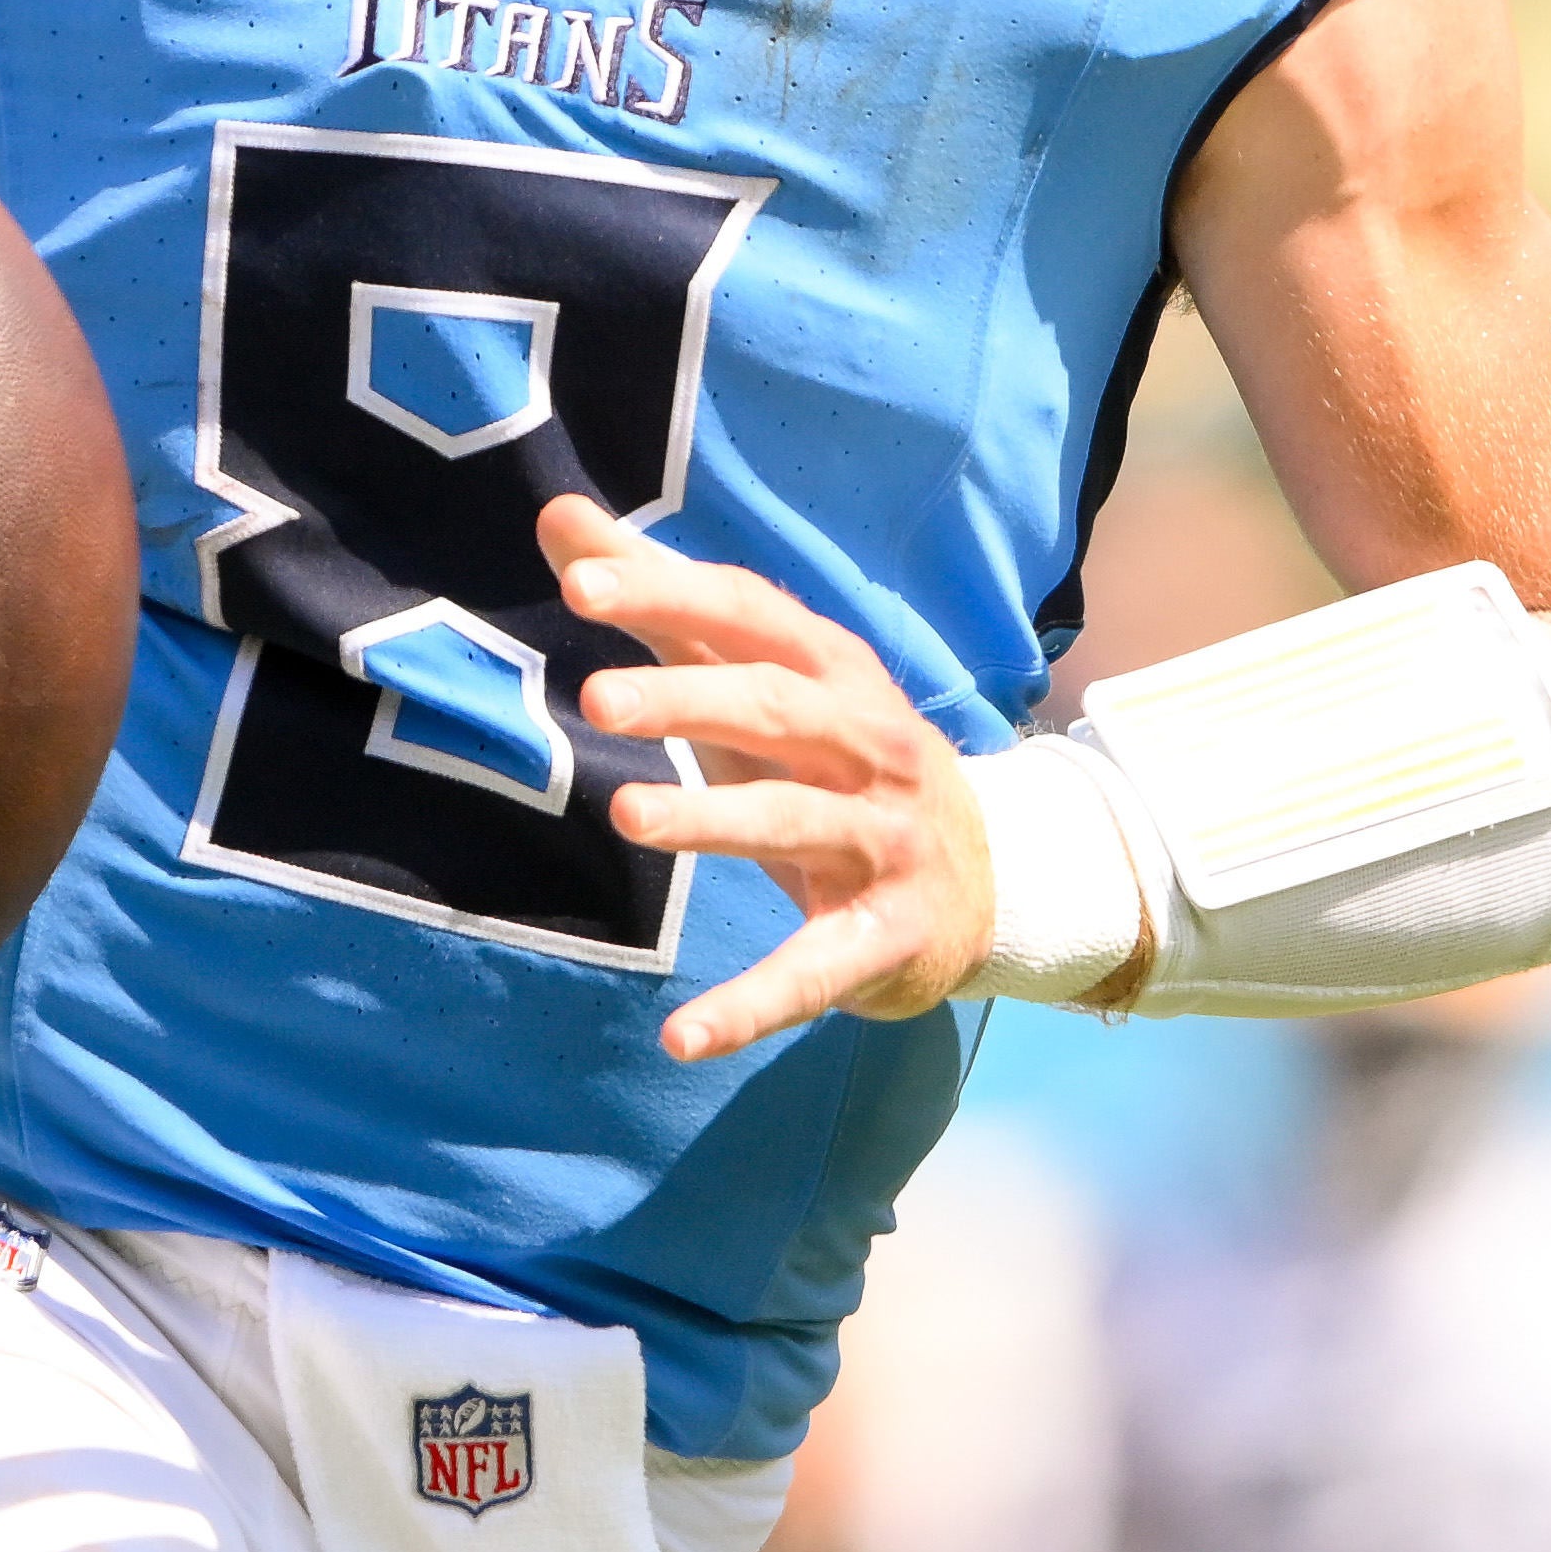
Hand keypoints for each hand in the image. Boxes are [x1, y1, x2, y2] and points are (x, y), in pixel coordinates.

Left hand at [546, 497, 993, 1065]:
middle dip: (689, 700)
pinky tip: (682, 1036)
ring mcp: (884, 840)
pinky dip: (752, 1006)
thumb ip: (662, 603)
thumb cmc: (838, 762)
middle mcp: (868, 744)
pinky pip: (813, 971)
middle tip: (595, 700)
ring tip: (629, 813)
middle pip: (776, 710)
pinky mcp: (885, 936)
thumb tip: (557, 516)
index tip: (580, 579)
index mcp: (834, 672)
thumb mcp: (763, 678)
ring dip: (714, 818)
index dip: (670, 595)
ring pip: (794, 822)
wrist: (993, 879)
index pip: (750, 617)